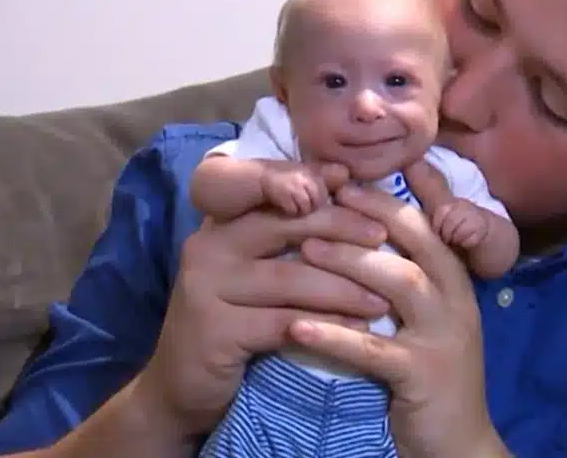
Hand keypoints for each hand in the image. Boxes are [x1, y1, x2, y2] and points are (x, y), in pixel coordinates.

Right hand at [132, 161, 390, 440]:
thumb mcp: (254, 268)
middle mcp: (208, 245)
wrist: (183, 387)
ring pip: (291, 277)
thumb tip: (339, 183)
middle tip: (382, 238)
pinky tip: (358, 327)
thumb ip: (284, 231)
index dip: (307, 178)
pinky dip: (328, 324)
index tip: (349, 180)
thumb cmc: (233, 319)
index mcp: (219, 222)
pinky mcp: (214, 329)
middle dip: (341, 227)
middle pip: (285, 223)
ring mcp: (206, 286)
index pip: (263, 184)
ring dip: (344, 287)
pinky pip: (284, 322)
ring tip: (383, 297)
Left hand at [287, 160, 508, 457]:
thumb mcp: (428, 322)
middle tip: (325, 195)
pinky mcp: (424, 374)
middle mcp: (457, 301)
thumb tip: (367, 240)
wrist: (457, 446)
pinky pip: (374, 350)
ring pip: (400, 283)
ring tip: (303, 248)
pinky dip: (335, 335)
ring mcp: (444, 337)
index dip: (403, 192)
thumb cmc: (432, 377)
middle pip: (418, 241)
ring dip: (350, 262)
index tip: (359, 168)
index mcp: (456, 284)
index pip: (434, 224)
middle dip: (371, 213)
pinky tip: (297, 326)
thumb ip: (407, 281)